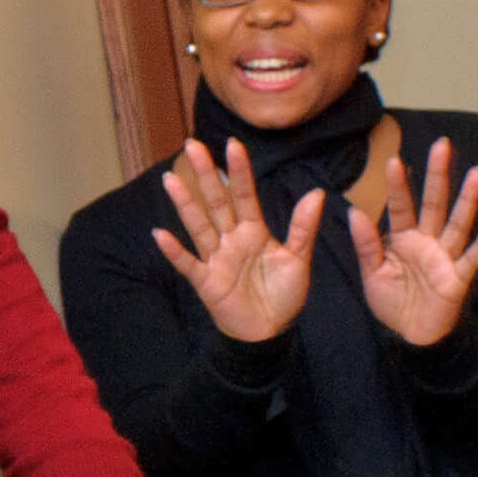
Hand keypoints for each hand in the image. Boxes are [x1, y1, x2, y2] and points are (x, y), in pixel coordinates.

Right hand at [152, 139, 322, 343]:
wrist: (270, 332)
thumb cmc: (283, 295)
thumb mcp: (298, 259)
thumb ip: (303, 227)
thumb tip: (317, 193)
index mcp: (254, 231)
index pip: (245, 195)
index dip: (240, 171)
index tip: (233, 144)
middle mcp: (231, 239)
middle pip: (216, 202)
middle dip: (205, 175)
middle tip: (192, 145)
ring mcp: (216, 259)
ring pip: (199, 226)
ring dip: (185, 204)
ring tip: (170, 180)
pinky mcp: (206, 282)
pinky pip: (188, 264)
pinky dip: (174, 251)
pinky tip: (159, 234)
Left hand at [344, 139, 477, 347]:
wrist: (409, 337)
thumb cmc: (391, 303)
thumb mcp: (372, 274)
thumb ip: (366, 244)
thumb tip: (354, 212)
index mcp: (403, 239)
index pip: (401, 206)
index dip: (398, 185)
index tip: (393, 160)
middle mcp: (427, 242)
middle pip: (434, 203)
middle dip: (438, 175)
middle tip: (441, 144)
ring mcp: (445, 258)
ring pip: (457, 223)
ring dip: (468, 199)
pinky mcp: (458, 279)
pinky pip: (473, 258)